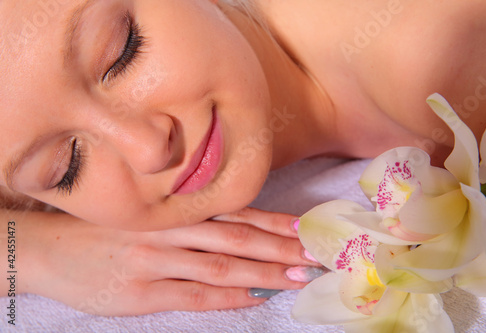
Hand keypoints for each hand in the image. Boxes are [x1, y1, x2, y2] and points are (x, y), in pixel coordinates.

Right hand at [18, 208, 320, 315]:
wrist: (50, 248)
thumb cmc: (106, 227)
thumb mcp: (148, 211)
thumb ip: (189, 217)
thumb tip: (239, 226)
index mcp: (173, 208)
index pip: (233, 213)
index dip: (272, 221)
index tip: (304, 228)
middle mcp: (169, 229)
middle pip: (236, 238)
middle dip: (278, 247)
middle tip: (312, 256)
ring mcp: (155, 261)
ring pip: (220, 266)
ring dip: (263, 272)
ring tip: (295, 278)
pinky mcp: (141, 293)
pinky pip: (194, 295)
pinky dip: (227, 297)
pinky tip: (254, 298)